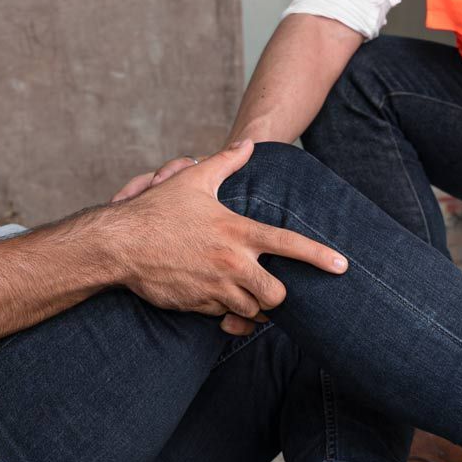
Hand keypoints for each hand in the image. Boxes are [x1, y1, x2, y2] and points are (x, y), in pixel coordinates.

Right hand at [108, 140, 347, 324]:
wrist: (119, 245)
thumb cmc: (156, 211)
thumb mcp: (193, 180)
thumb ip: (227, 162)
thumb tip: (249, 143)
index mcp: (238, 232)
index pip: (290, 246)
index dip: (319, 257)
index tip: (342, 266)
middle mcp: (232, 263)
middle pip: (277, 294)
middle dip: (278, 294)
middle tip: (269, 285)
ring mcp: (215, 288)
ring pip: (253, 310)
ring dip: (254, 306)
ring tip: (245, 293)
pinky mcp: (197, 305)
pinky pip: (225, 318)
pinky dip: (229, 314)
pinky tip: (223, 303)